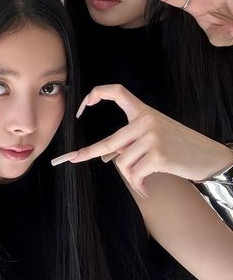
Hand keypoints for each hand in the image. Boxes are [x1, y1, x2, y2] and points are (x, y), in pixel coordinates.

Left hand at [51, 84, 232, 196]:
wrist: (208, 157)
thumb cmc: (179, 147)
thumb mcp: (155, 136)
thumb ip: (131, 142)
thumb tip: (105, 158)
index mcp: (144, 112)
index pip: (118, 92)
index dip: (98, 93)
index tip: (85, 103)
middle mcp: (146, 121)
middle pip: (109, 142)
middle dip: (88, 153)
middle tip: (72, 159)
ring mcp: (152, 137)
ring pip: (122, 163)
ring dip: (131, 176)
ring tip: (144, 178)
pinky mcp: (157, 155)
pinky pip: (134, 174)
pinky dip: (138, 184)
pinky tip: (146, 188)